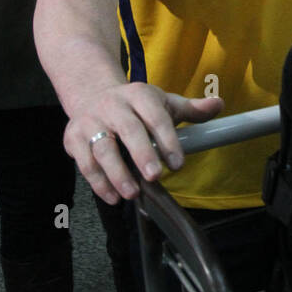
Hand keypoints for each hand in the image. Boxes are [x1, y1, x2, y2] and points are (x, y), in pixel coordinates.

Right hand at [64, 83, 223, 201]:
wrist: (92, 95)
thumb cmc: (136, 106)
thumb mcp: (164, 103)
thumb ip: (192, 109)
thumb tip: (218, 104)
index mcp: (138, 95)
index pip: (155, 116)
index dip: (167, 139)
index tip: (177, 163)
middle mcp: (113, 105)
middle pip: (128, 130)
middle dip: (141, 154)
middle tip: (154, 177)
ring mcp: (90, 121)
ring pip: (102, 148)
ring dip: (117, 173)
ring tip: (132, 193)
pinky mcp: (73, 138)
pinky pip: (85, 163)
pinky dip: (98, 182)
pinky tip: (113, 196)